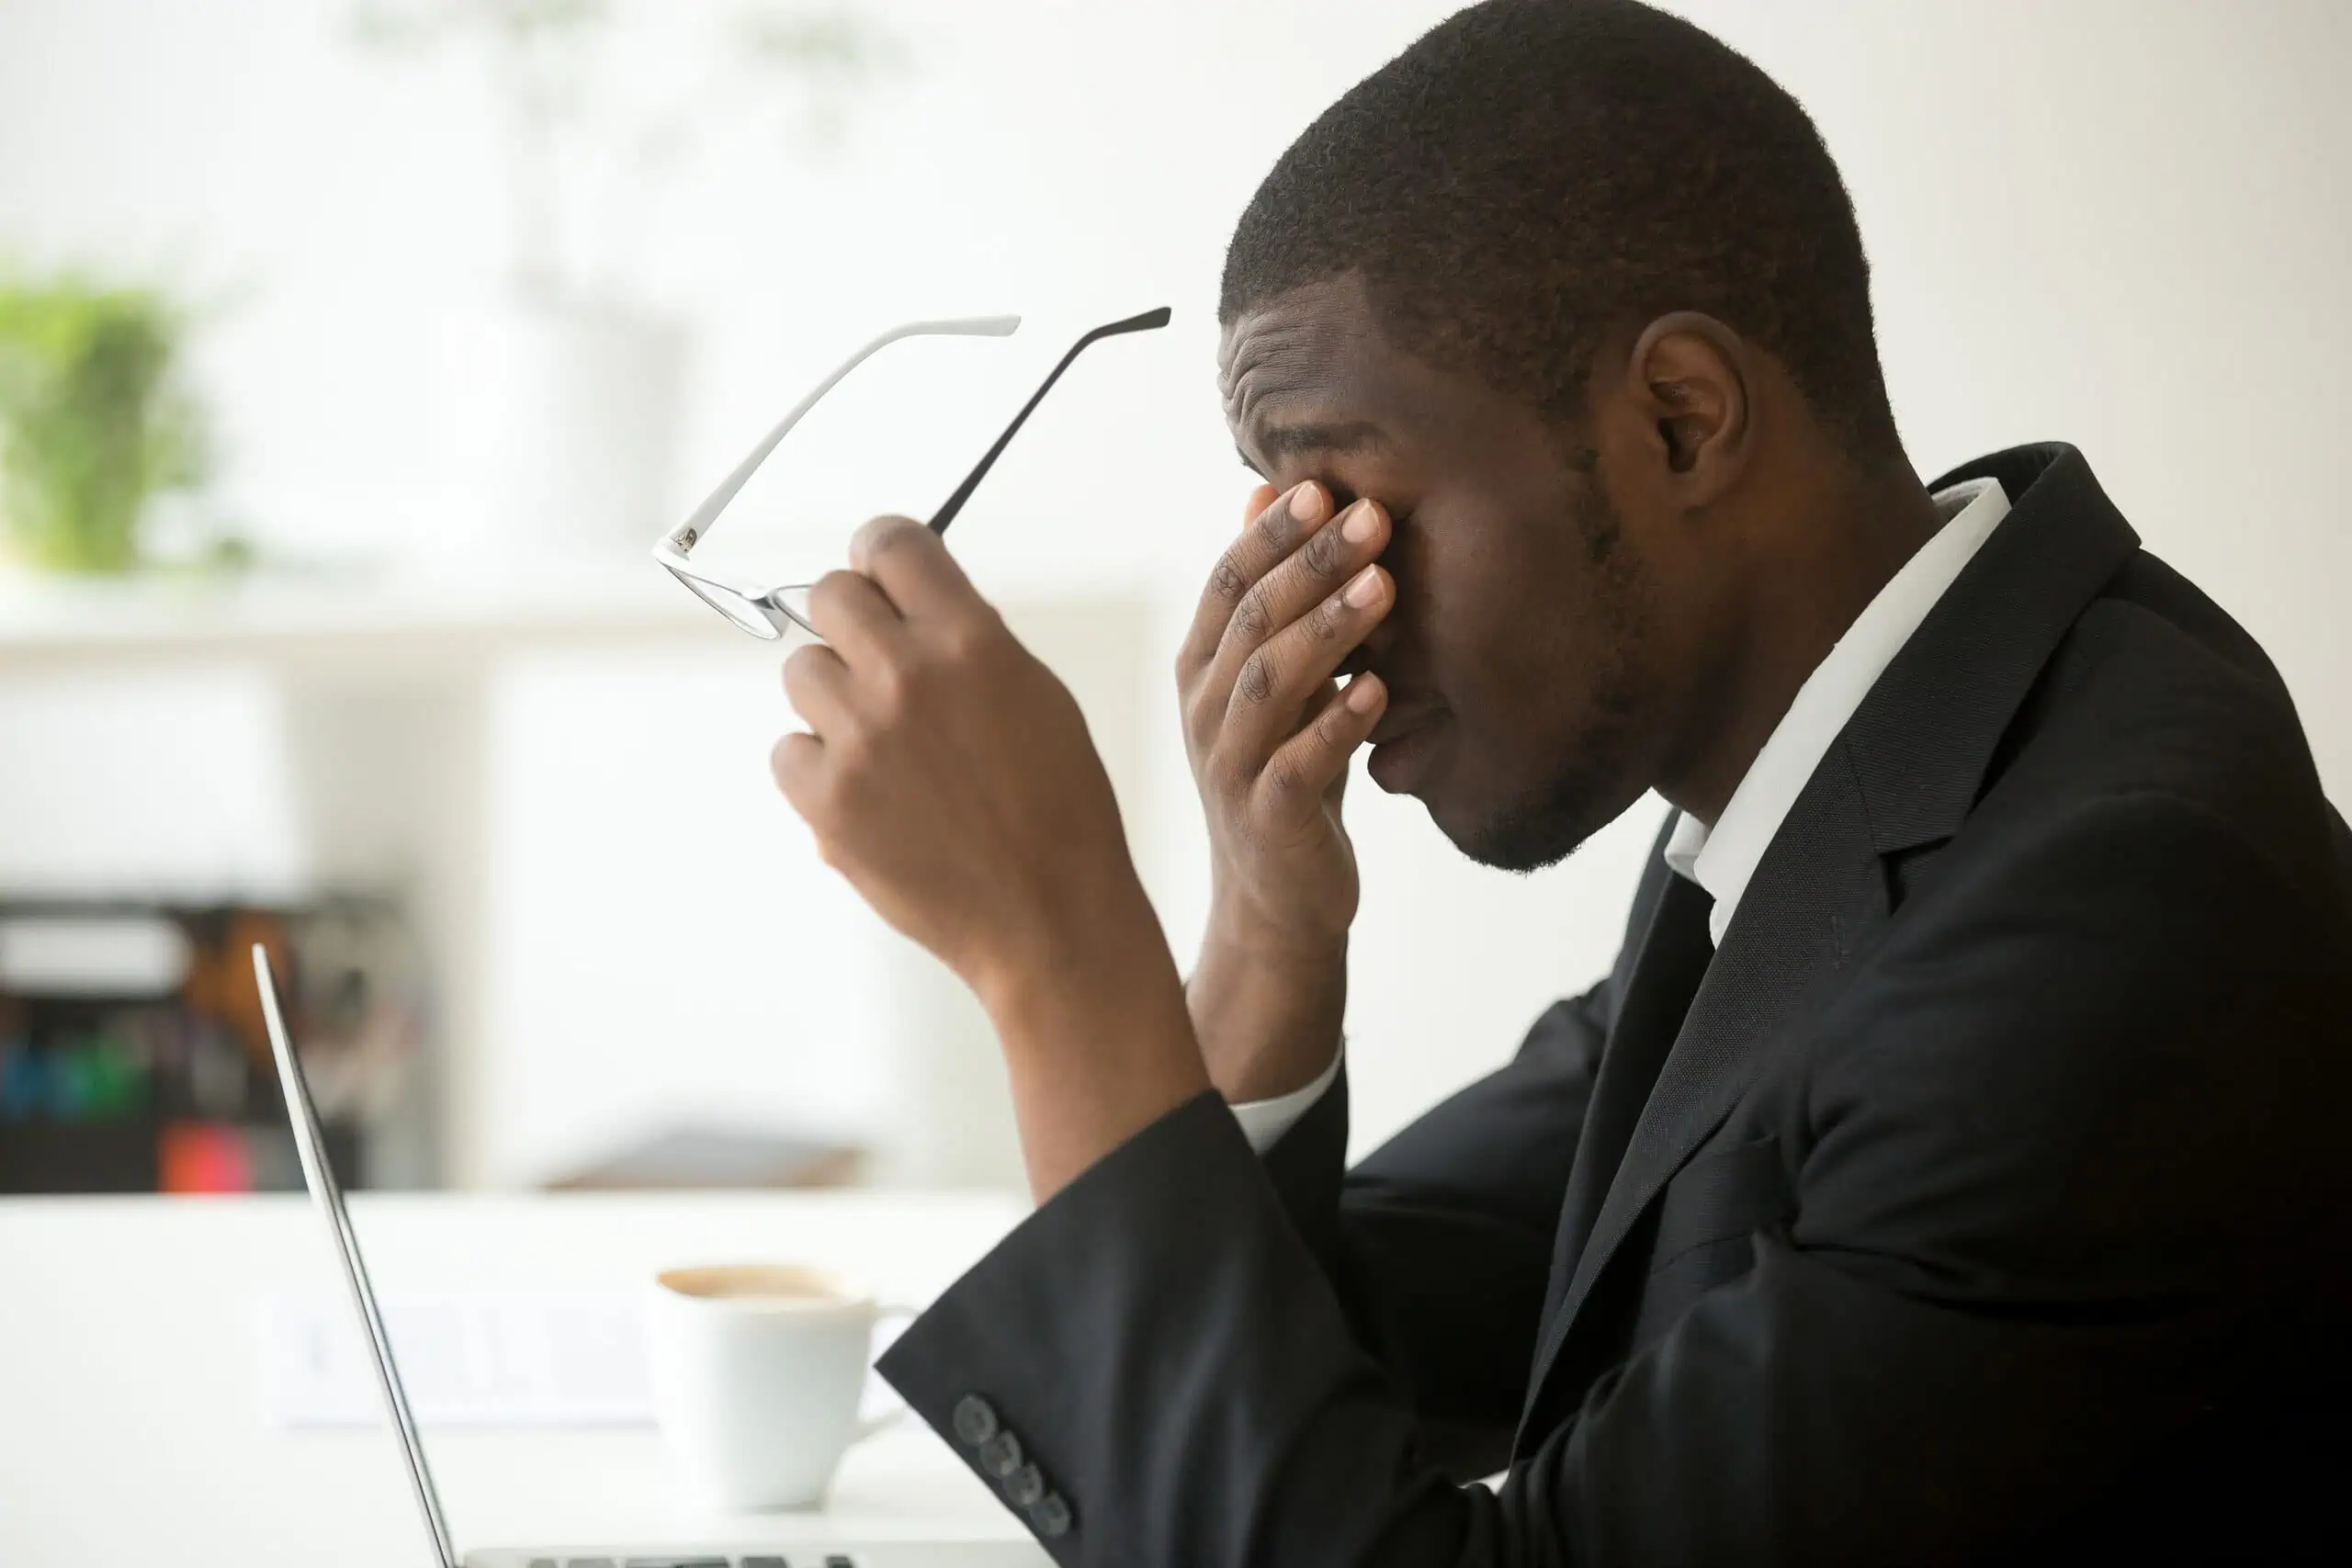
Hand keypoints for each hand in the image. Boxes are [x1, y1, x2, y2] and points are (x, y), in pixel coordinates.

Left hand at [771, 516, 1147, 1002]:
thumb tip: (915, 607)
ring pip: (802, 671)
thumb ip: (971, 642)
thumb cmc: (1059, 815)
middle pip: (830, 595)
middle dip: (852, 621)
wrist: (1048, 920)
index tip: (879, 571)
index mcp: (970, 642)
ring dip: (833, 697)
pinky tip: (869, 793)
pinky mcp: (826, 801)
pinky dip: (818, 767)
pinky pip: (788, 750)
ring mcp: (859, 740)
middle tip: (878, 661)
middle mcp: (907, 678)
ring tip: (883, 744)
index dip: (882, 553)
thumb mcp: (1039, 697)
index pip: (892, 544)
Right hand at [1177, 482, 1392, 1098]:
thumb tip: (1269, 491)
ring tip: (1384, 587)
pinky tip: (1380, 691)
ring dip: (1328, 630)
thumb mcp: (1279, 679)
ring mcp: (1230, 764)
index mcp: (1202, 667)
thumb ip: (1271, 596)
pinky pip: (1298, 764)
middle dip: (1311, 563)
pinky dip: (1338, 725)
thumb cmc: (1286, 772)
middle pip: (1251, 620)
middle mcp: (1204, 709)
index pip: (1226, 582)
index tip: (1325, 486)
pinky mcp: (1267, 817)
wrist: (1279, 900)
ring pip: (1270, 683)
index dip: (1272, 533)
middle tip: (1372, 517)